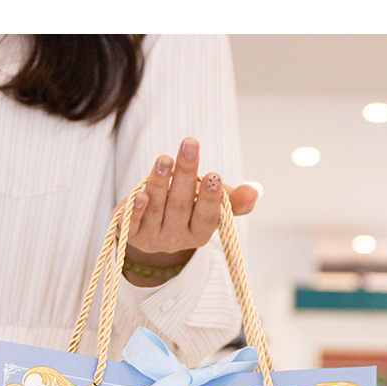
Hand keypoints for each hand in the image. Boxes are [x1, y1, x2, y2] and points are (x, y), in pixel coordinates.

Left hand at [122, 137, 258, 284]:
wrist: (147, 229)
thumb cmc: (185, 209)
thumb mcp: (209, 205)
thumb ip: (233, 199)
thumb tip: (256, 191)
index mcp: (200, 233)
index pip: (207, 217)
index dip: (210, 197)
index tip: (214, 175)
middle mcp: (176, 239)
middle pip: (180, 206)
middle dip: (185, 175)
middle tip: (190, 146)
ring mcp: (152, 239)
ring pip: (156, 209)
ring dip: (160, 183)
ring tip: (164, 159)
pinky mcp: (130, 235)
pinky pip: (132, 224)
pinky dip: (135, 209)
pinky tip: (138, 193)